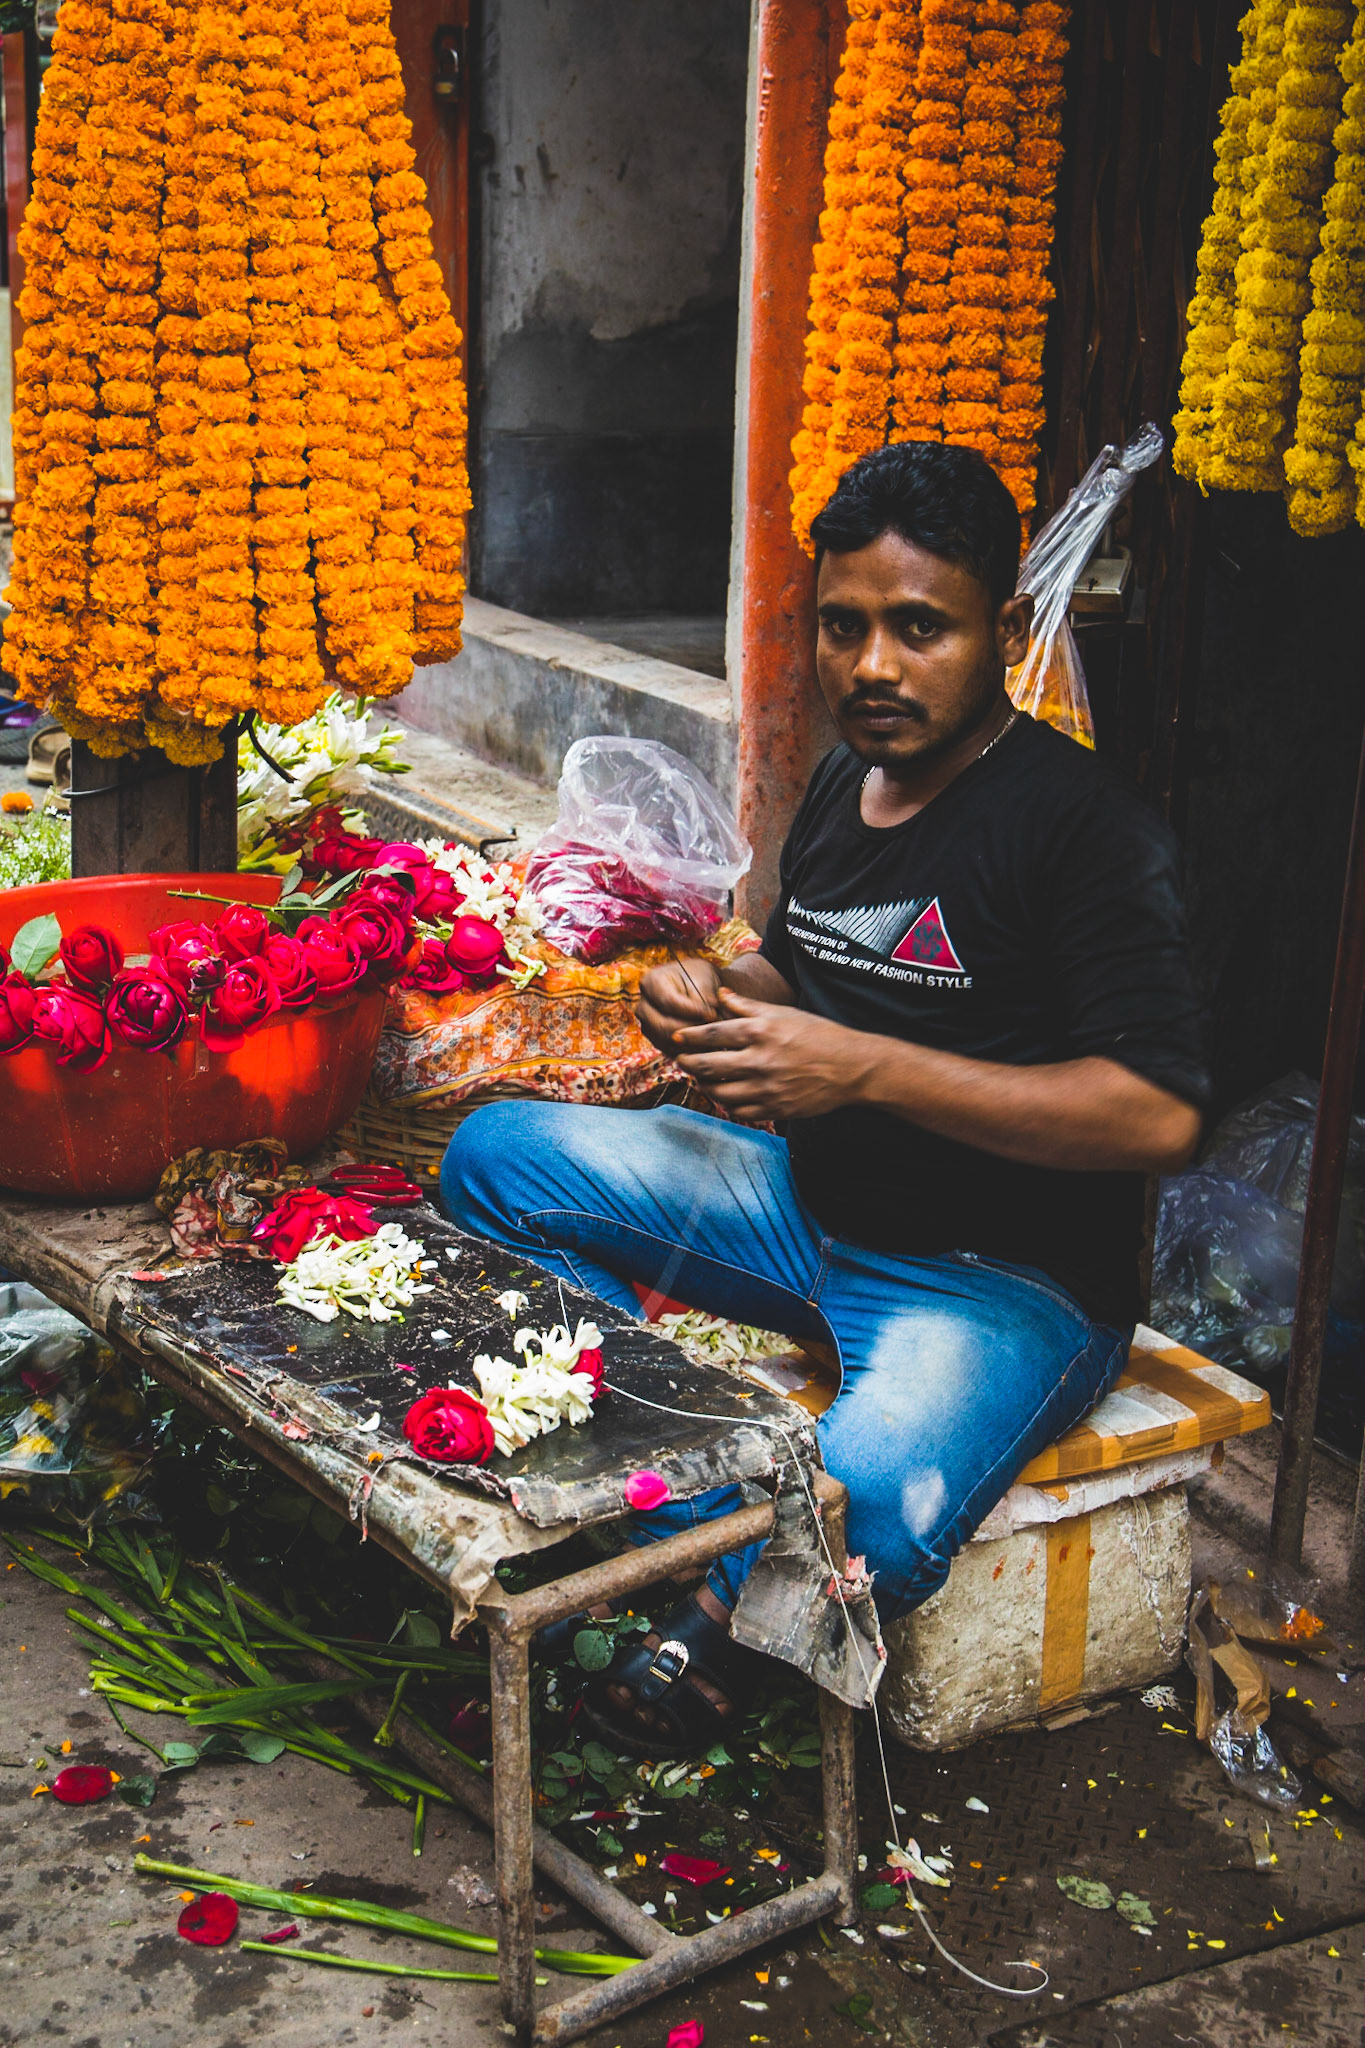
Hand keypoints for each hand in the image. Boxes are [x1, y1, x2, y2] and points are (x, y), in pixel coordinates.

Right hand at [636, 957, 721, 1051]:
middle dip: (692, 1029)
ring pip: (668, 1042)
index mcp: (650, 982)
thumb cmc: (700, 978)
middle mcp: (643, 1006)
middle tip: (714, 1027)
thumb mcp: (704, 979)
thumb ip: (703, 997)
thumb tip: (709, 1017)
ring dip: (692, 1042)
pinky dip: (689, 1050)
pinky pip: (671, 1052)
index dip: (692, 1010)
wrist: (697, 986)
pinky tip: (706, 1044)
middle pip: (664, 1026)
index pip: (669, 1002)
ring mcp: (647, 1026)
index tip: (712, 1013)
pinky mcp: (656, 1041)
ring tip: (711, 1034)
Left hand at [672, 992, 870, 1121]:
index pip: (711, 1034)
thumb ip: (747, 1006)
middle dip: (688, 1063)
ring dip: (704, 1085)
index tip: (678, 1038)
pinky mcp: (774, 1109)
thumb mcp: (783, 1013)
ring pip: (718, 1092)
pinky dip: (727, 1103)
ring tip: (703, 1077)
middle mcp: (759, 1060)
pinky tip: (727, 1095)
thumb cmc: (818, 1035)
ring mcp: (766, 1088)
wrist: (851, 1068)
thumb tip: (720, 995)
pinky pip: (738, 1111)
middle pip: (707, 1065)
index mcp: (760, 1032)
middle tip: (682, 1060)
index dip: (689, 1037)